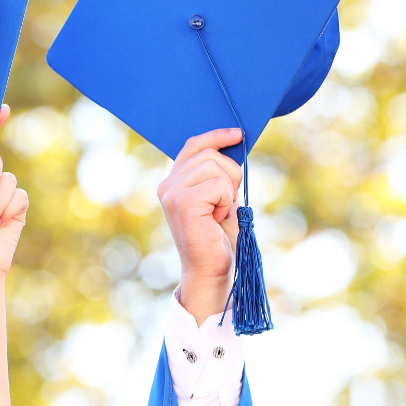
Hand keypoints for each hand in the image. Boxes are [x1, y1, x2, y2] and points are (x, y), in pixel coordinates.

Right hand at [157, 128, 243, 322]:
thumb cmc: (218, 237)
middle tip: (227, 202)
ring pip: (215, 167)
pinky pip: (219, 185)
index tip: (238, 134)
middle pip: (209, 154)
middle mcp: (167, 185)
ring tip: (220, 213)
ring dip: (229, 191)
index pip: (193, 146)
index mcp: (173, 182)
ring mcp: (172, 193)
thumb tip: (234, 144)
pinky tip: (217, 219)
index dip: (216, 136)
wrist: (211, 271)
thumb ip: (219, 174)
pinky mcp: (183, 203)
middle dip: (230, 174)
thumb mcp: (220, 198)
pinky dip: (227, 202)